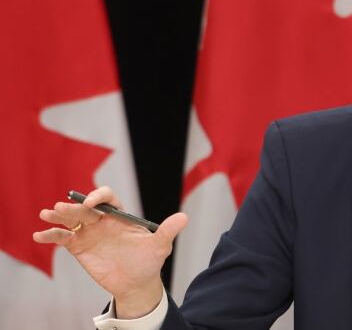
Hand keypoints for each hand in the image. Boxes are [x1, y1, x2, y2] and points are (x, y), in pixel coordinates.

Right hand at [32, 186, 187, 317]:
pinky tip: (39, 235)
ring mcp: (89, 233)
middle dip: (74, 207)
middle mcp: (102, 221)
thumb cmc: (149, 261)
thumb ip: (168, 231)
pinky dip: (51, 236)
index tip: (92, 203)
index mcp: (120, 216)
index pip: (108, 199)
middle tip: (61, 207)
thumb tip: (184, 217)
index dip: (99, 197)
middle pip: (85, 208)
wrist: (136, 283)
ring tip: (47, 214)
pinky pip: (63, 238)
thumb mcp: (160, 246)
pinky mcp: (79, 247)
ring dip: (59, 216)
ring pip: (71, 220)